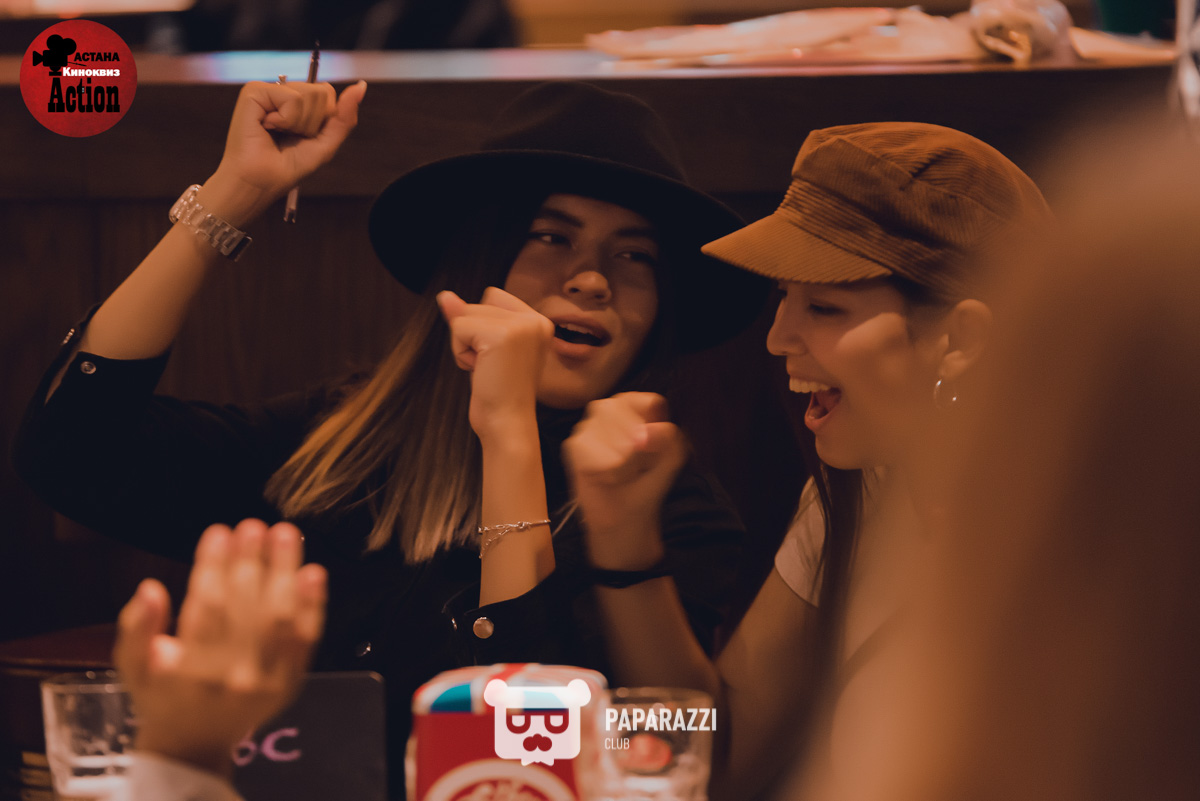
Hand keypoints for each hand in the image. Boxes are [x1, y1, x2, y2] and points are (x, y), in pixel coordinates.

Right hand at [113, 519, 326, 778]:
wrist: (197, 743)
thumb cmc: (161, 696)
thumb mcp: (132, 667)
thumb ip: (135, 628)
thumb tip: (149, 588)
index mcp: (189, 670)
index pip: (205, 606)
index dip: (213, 565)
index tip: (219, 531)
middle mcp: (232, 674)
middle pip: (245, 606)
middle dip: (250, 560)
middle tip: (253, 525)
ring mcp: (267, 678)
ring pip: (280, 617)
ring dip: (285, 571)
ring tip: (284, 534)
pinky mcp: (292, 680)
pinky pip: (305, 638)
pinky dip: (312, 604)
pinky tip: (313, 572)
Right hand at [201, 80, 366, 226]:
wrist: (259, 182)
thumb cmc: (287, 166)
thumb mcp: (325, 143)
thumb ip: (344, 116)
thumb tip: (361, 86)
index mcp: (298, 104)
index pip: (328, 94)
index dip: (324, 120)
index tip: (304, 136)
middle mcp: (283, 93)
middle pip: (321, 92)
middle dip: (312, 122)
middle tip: (288, 136)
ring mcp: (268, 90)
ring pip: (308, 94)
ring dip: (298, 123)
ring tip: (277, 132)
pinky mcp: (254, 91)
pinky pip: (290, 97)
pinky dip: (285, 119)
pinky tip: (267, 127)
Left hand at [437, 287, 553, 442]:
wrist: (507, 424)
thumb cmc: (498, 393)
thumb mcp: (485, 349)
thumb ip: (469, 318)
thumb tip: (444, 295)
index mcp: (538, 322)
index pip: (493, 296)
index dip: (482, 326)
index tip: (499, 358)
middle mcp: (535, 320)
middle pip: (478, 303)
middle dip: (473, 335)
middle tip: (493, 366)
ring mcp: (520, 326)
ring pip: (466, 314)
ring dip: (465, 345)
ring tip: (488, 369)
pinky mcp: (501, 335)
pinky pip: (458, 328)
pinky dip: (460, 352)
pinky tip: (480, 370)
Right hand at [563, 392, 688, 568]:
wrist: (624, 517)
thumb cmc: (646, 483)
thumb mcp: (671, 460)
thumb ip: (668, 439)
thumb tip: (644, 435)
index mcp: (640, 406)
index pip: (650, 402)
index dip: (654, 430)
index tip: (653, 451)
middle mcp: (612, 409)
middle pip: (623, 411)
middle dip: (634, 446)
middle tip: (636, 466)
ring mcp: (589, 424)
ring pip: (605, 430)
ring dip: (620, 460)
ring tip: (621, 472)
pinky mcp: (574, 444)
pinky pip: (589, 450)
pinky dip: (602, 469)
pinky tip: (605, 477)